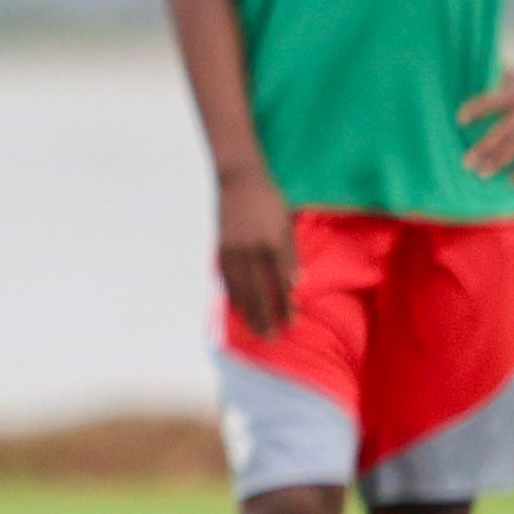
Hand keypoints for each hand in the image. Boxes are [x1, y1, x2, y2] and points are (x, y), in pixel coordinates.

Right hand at [216, 164, 295, 338]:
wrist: (233, 174)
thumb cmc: (263, 195)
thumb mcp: (283, 218)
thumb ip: (288, 251)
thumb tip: (297, 282)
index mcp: (270, 241)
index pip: (280, 279)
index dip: (285, 302)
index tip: (292, 322)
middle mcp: (250, 249)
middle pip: (259, 289)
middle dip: (266, 315)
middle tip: (271, 338)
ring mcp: (230, 249)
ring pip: (239, 286)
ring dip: (248, 311)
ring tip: (255, 331)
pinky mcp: (215, 247)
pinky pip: (223, 277)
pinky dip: (230, 294)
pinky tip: (235, 307)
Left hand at [458, 67, 513, 177]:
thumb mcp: (512, 78)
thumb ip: (490, 85)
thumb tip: (461, 84)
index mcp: (512, 96)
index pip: (489, 103)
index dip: (475, 110)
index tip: (460, 121)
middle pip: (500, 132)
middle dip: (483, 148)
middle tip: (466, 163)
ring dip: (498, 161)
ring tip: (482, 174)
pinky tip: (512, 182)